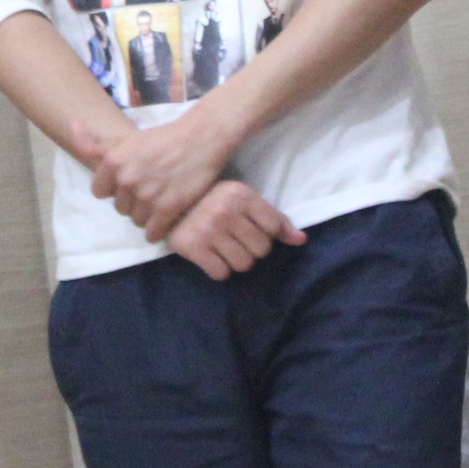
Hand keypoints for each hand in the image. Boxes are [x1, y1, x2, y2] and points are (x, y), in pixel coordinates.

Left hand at [75, 108, 235, 242]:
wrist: (200, 138)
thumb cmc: (162, 137)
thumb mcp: (126, 138)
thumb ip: (96, 143)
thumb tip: (72, 126)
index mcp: (113, 162)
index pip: (99, 192)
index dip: (114, 189)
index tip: (129, 183)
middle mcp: (126, 180)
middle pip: (119, 208)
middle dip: (132, 202)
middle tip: (148, 190)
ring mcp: (147, 196)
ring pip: (136, 220)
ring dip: (146, 215)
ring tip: (159, 202)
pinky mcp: (168, 209)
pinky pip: (152, 233)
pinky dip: (158, 230)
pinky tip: (165, 218)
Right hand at [165, 181, 304, 279]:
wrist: (167, 204)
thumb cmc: (213, 202)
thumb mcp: (245, 202)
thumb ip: (275, 220)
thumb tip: (301, 240)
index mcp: (241, 194)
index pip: (274, 228)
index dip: (265, 233)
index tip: (249, 228)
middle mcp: (225, 210)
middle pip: (261, 250)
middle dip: (251, 249)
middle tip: (234, 239)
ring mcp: (208, 229)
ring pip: (244, 265)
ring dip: (236, 260)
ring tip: (223, 247)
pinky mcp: (192, 247)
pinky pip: (221, 273)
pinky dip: (218, 269)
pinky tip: (210, 255)